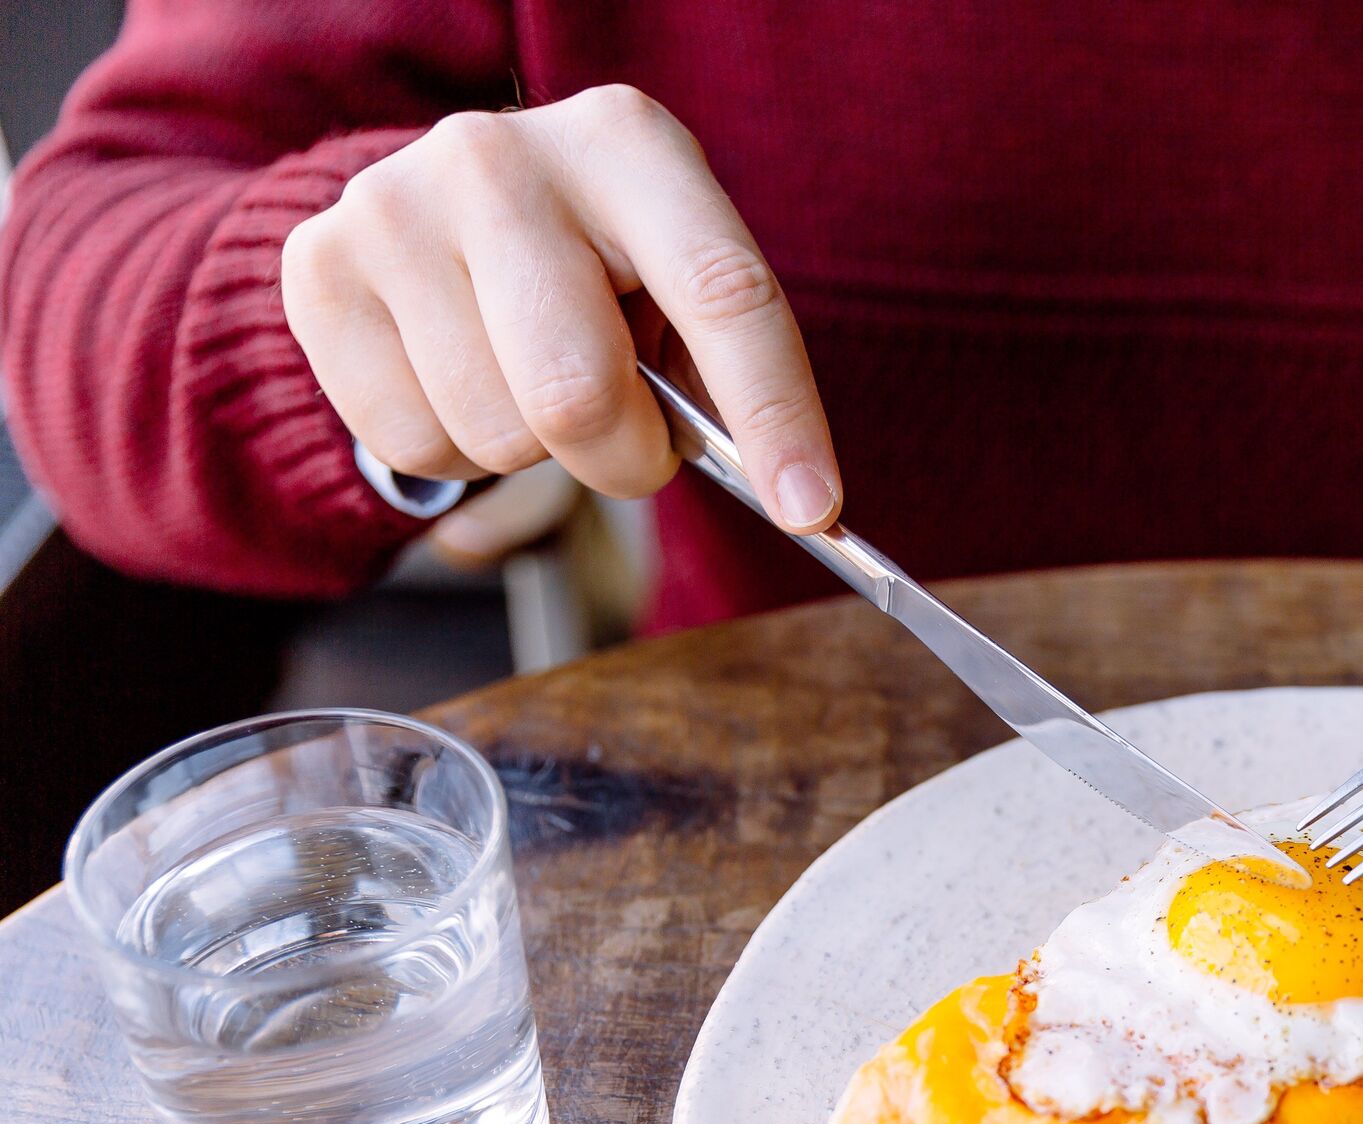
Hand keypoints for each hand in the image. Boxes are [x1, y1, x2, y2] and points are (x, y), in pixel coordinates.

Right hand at [282, 85, 840, 531]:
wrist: (432, 204)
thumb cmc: (592, 263)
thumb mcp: (670, 280)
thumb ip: (722, 371)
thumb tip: (790, 497)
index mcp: (626, 142)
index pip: (722, 292)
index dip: (775, 416)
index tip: (812, 511)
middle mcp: (501, 156)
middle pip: (580, 394)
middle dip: (624, 458)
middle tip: (629, 443)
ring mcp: (394, 205)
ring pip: (497, 434)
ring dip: (535, 451)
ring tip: (526, 378)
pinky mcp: (319, 268)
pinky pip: (414, 446)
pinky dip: (457, 452)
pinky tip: (459, 378)